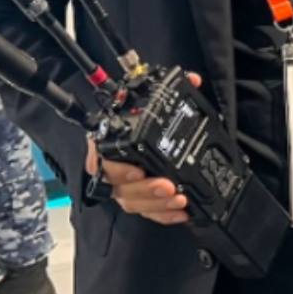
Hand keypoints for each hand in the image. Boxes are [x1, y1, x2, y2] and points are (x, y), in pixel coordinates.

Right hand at [83, 72, 202, 224]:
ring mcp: (124, 186)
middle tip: (167, 187)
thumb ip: (171, 88)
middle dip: (145, 190)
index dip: (117, 170)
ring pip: (133, 202)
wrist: (146, 132)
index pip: (100, 160)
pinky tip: (181, 213)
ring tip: (179, 200)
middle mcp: (112, 167)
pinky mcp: (139, 198)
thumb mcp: (155, 101)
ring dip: (156, 204)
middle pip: (119, 188)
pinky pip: (146, 211)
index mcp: (108, 142)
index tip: (137, 171)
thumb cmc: (142, 118)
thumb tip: (192, 79)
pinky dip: (163, 214)